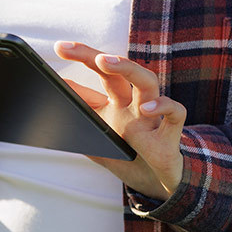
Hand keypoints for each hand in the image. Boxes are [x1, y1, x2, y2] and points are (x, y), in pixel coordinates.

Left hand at [54, 41, 185, 199]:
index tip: (60, 47)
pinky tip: (147, 108)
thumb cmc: (128, 155)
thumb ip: (81, 114)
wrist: (155, 184)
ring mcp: (152, 116)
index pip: (100, 72)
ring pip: (147, 82)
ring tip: (104, 61)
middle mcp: (134, 103)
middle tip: (69, 49)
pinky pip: (175, 113)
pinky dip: (164, 107)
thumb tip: (57, 93)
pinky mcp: (169, 134)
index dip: (82, 57)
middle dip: (94, 56)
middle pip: (118, 71)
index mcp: (117, 101)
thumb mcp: (98, 134)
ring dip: (127, 68)